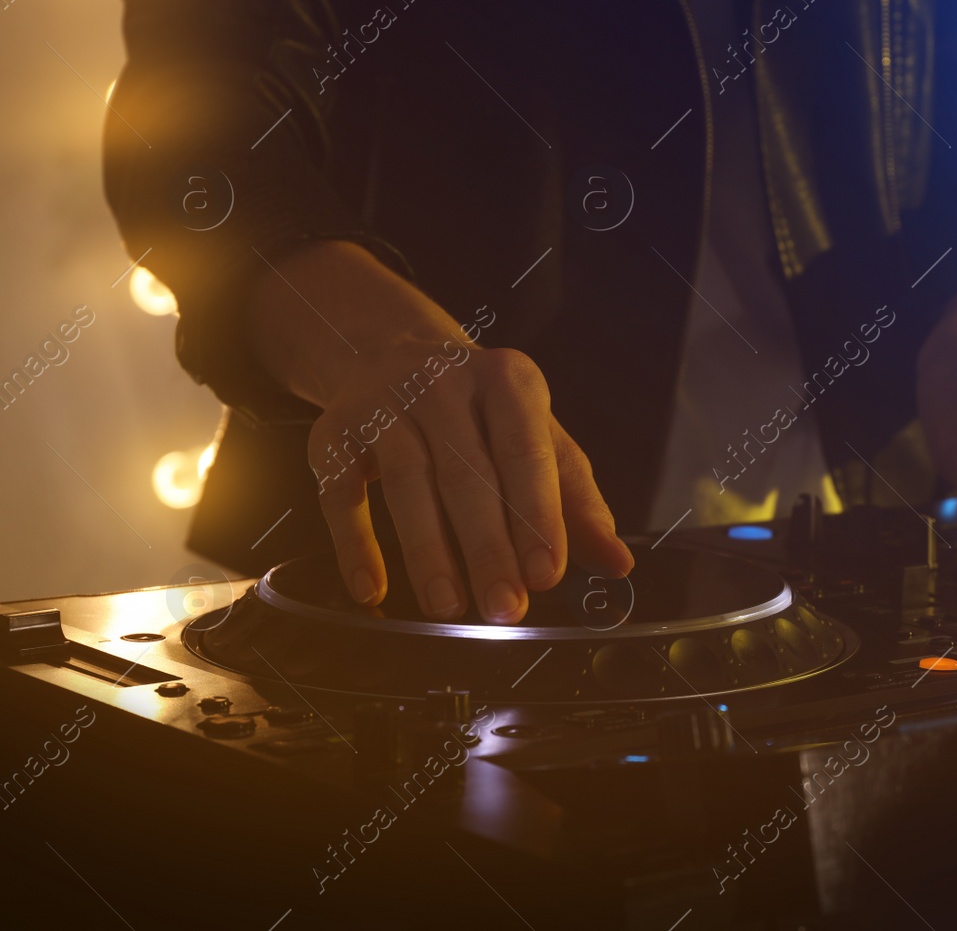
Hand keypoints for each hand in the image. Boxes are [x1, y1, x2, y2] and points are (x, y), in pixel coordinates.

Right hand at [248, 241, 632, 623]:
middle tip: (505, 608)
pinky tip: (372, 588)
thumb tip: (618, 563)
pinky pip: (342, 493)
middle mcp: (444, 385)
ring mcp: (384, 404)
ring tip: (449, 608)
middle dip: (487, 548)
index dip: (537, 515)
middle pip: (467, 475)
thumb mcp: (539, 437)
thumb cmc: (484, 412)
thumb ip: (577, 500)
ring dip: (428, 553)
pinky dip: (355, 544)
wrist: (393, 351)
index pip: (526, 452)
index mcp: (507, 381)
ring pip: (406, 484)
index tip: (548, 574)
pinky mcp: (334, 433)